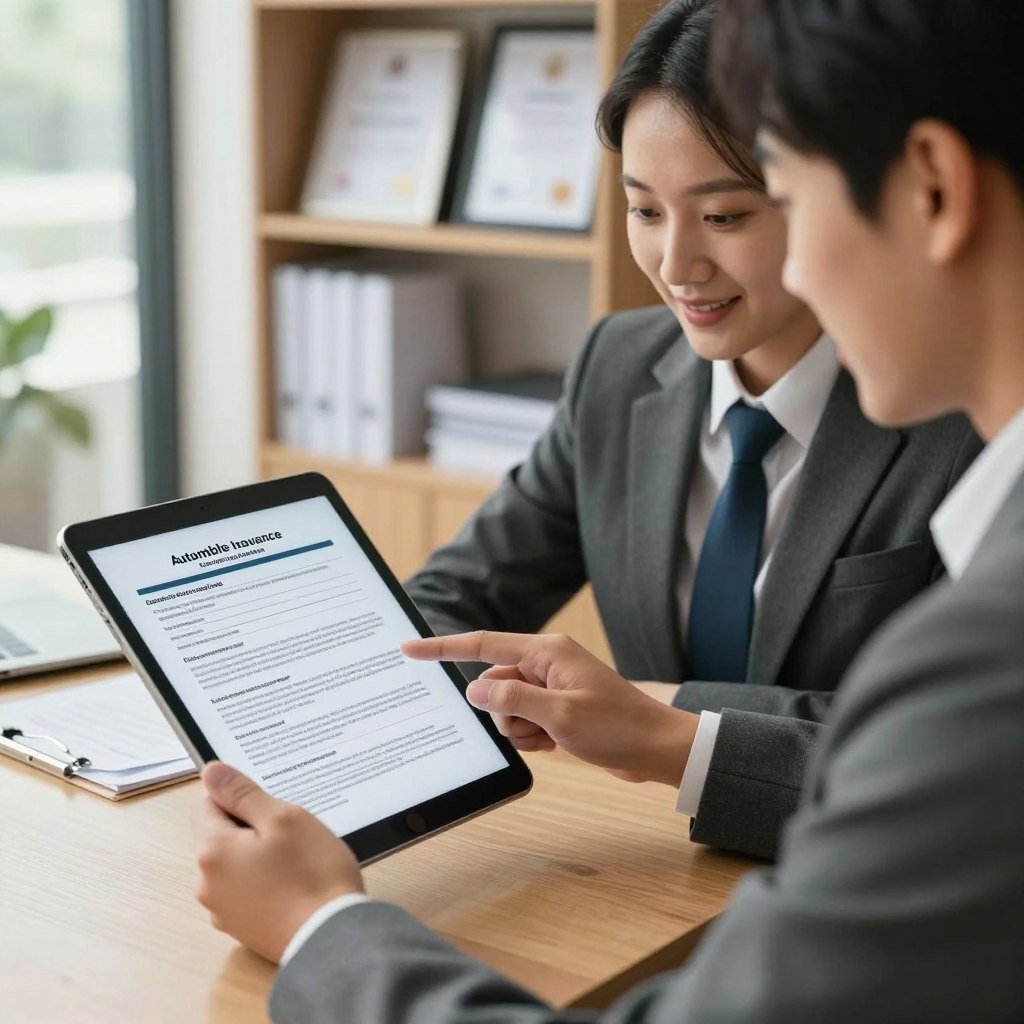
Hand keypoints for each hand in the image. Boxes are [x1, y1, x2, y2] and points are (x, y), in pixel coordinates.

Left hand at [194, 761, 363, 962]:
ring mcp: (223, 910)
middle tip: (291, 834)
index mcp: (212, 851)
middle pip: (222, 835)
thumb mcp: (282, 818)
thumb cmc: (312, 874)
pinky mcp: (242, 928)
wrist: (332, 937)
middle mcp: (208, 884)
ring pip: (236, 863)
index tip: (272, 807)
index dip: (242, 798)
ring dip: (260, 855)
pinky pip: (247, 890)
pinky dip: (265, 882)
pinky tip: (294, 885)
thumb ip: (243, 794)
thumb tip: (211, 772)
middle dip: (252, 828)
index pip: (210, 804)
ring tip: (296, 862)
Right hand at [402, 632, 698, 786]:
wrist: (656, 750)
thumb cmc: (618, 727)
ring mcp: (550, 687)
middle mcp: (545, 664)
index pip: (483, 645)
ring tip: (553, 737)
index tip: (410, 649)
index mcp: (546, 652)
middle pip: (494, 685)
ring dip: (521, 730)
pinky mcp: (555, 708)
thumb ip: (512, 699)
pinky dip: (532, 738)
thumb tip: (476, 689)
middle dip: (505, 713)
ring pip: (505, 709)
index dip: (443, 648)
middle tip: (540, 727)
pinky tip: (557, 744)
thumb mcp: (560, 715)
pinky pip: (522, 722)